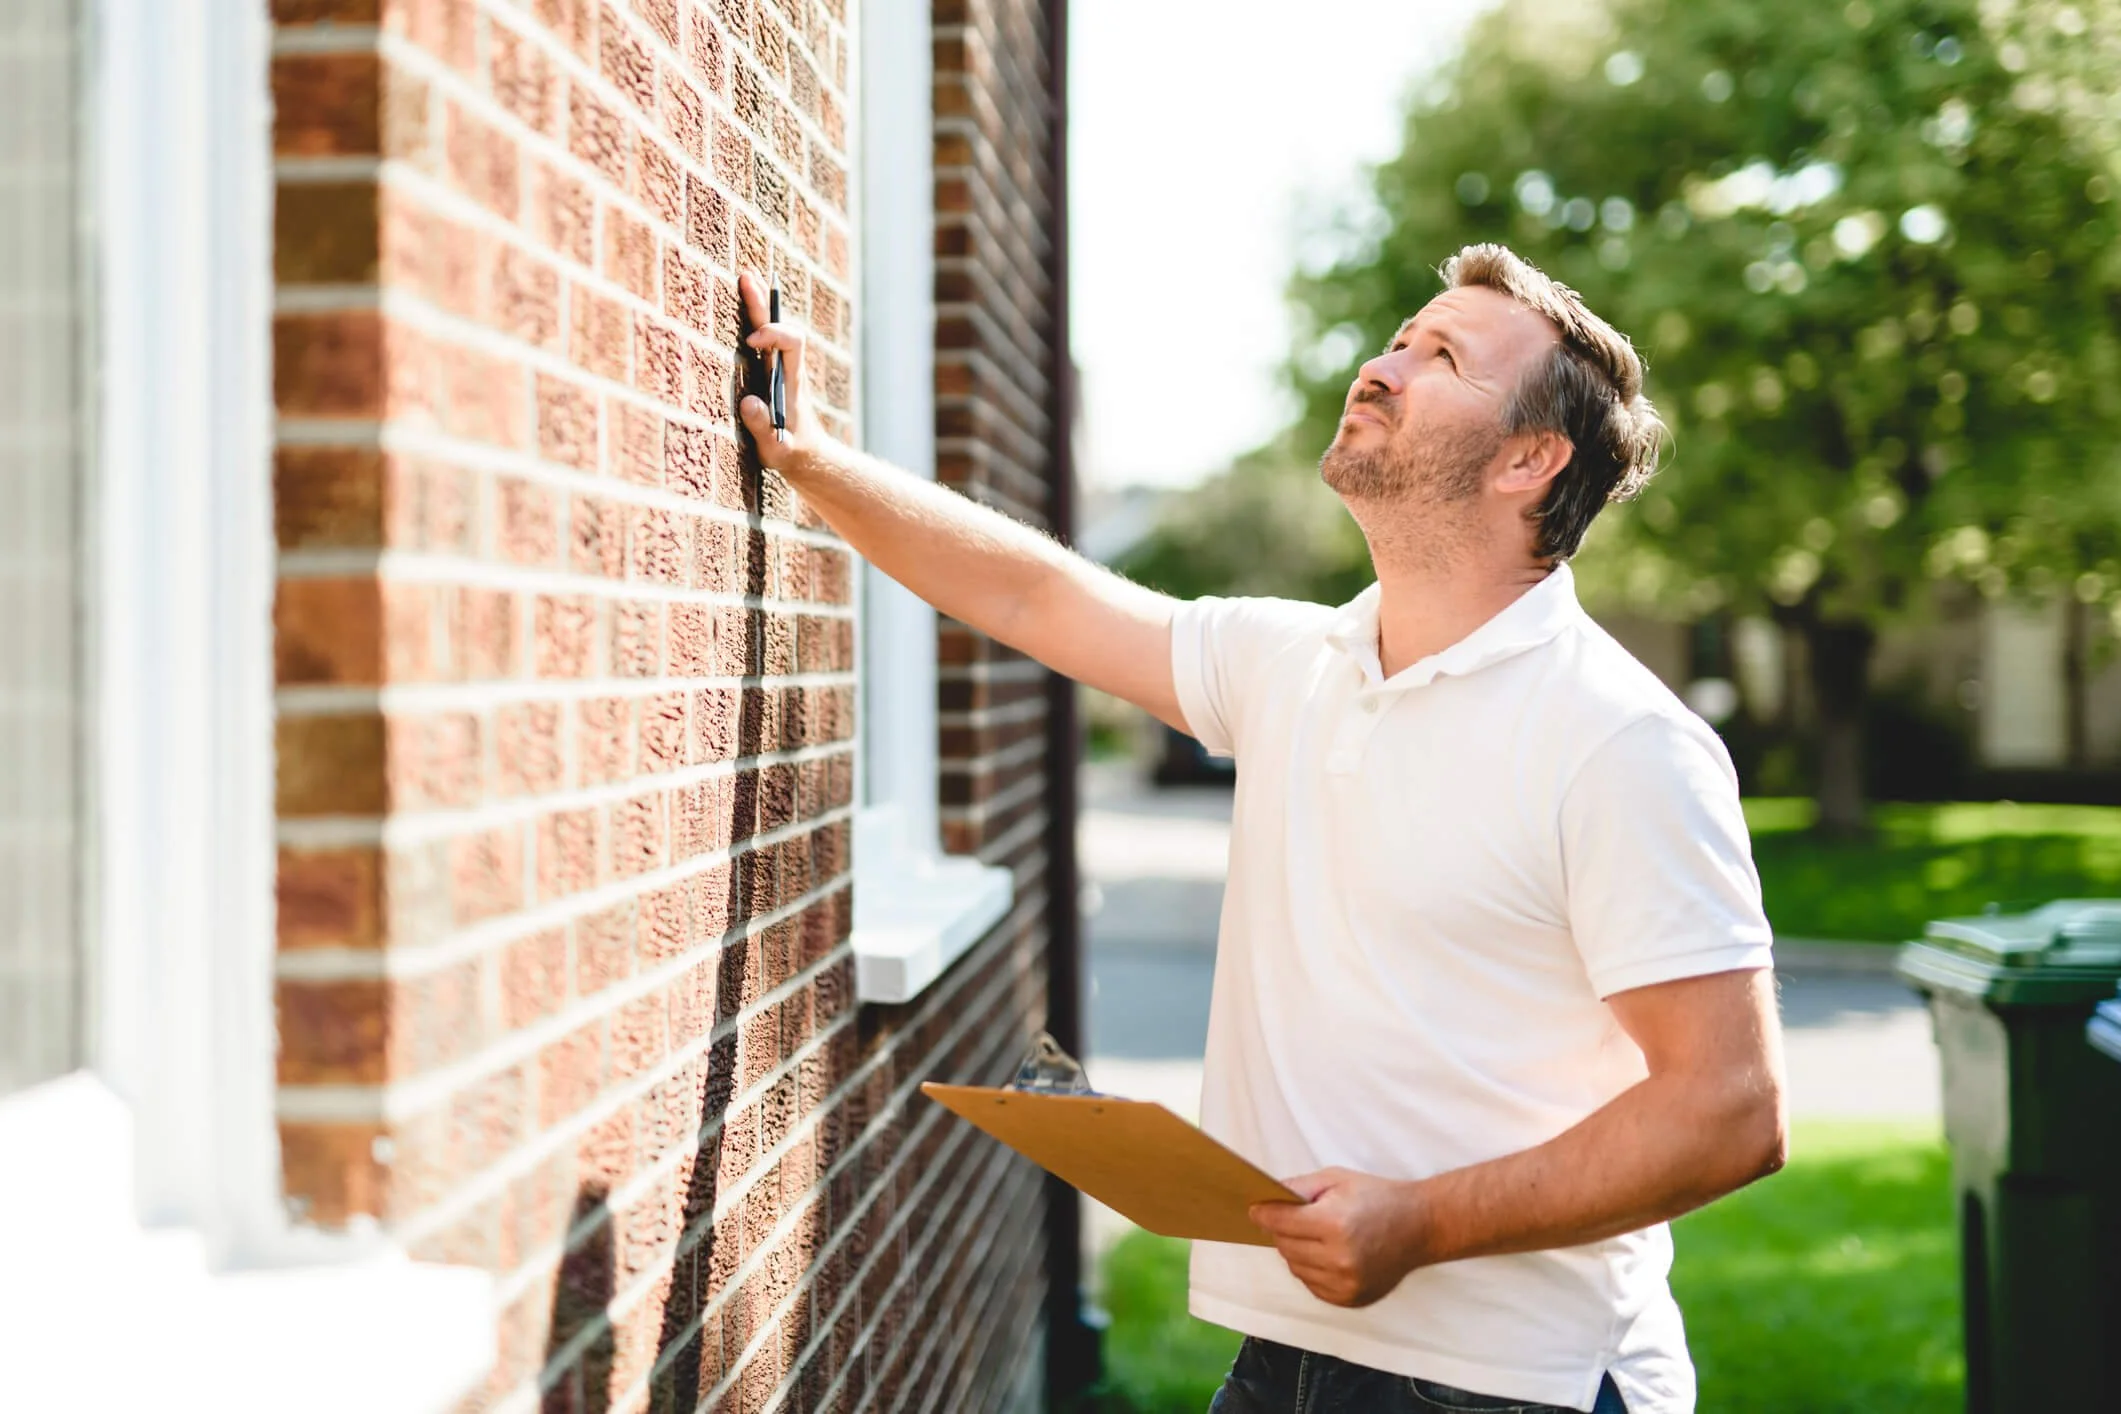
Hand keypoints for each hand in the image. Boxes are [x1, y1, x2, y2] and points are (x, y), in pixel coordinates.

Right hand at [735, 271, 818, 472]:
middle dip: (763, 302)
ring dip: (759, 304)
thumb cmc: (791, 452)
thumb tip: (748, 402)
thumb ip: (764, 427)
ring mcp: (779, 369)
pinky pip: (764, 340)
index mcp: (793, 380)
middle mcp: (788, 368)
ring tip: (745, 277)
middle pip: (779, 326)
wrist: (808, 456)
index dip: (773, 334)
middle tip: (746, 276)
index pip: (791, 343)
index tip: (752, 343)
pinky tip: (744, 305)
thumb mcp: (777, 448)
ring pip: (772, 328)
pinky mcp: (771, 373)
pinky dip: (754, 319)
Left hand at [1249, 1167, 1430, 1307]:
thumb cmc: (1377, 1197)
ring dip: (1296, 1251)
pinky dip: (1312, 1270)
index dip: (1264, 1213)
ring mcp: (1346, 1283)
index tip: (1255, 1209)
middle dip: (1282, 1231)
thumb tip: (1264, 1202)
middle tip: (1291, 1218)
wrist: (1420, 1226)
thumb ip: (1298, 1187)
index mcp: (1334, 1224)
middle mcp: (1339, 1258)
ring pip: (1296, 1268)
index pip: (1281, 1222)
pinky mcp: (1351, 1299)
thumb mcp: (1336, 1179)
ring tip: (1316, 1236)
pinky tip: (1327, 1254)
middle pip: (1285, 1247)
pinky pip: (1312, 1285)